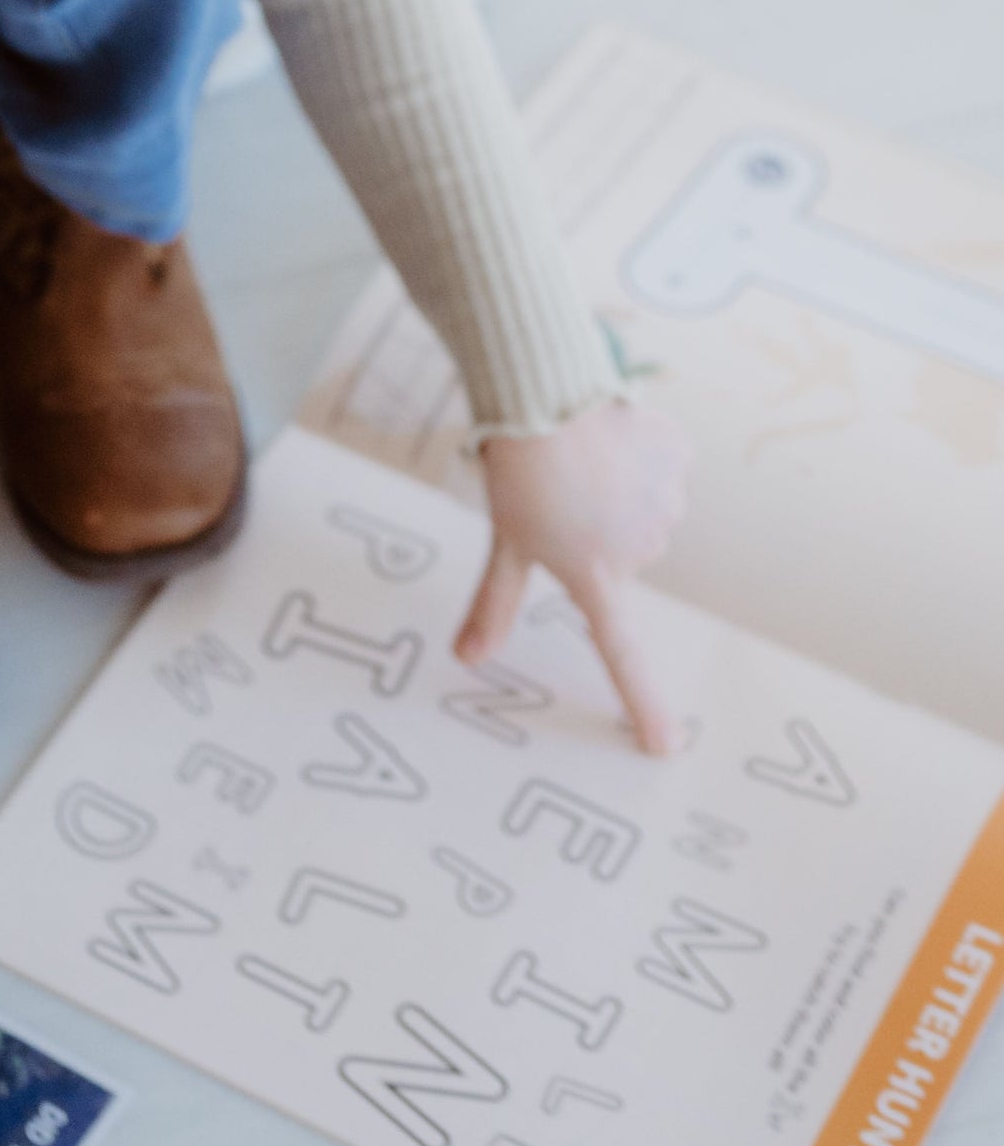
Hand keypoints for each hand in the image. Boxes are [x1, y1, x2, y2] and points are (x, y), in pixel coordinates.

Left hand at [454, 400, 691, 753]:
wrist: (542, 398)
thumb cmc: (516, 477)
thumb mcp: (503, 545)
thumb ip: (493, 605)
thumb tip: (467, 659)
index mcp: (592, 575)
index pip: (619, 654)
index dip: (642, 703)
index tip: (663, 747)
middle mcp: (638, 549)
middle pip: (625, 557)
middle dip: (599, 537)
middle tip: (565, 503)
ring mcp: (665, 503)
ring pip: (647, 513)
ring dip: (622, 496)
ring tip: (584, 467)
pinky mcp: (678, 459)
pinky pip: (664, 467)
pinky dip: (641, 457)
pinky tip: (610, 439)